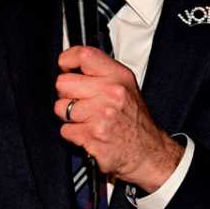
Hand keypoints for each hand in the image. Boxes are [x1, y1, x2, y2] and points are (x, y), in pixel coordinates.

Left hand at [54, 45, 182, 191]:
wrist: (148, 153)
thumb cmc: (135, 121)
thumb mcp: (126, 87)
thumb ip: (102, 73)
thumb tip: (73, 65)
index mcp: (118, 77)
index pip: (84, 55)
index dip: (67, 59)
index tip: (65, 67)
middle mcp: (111, 93)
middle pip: (63, 83)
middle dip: (66, 94)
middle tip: (80, 102)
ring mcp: (101, 115)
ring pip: (60, 108)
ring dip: (70, 117)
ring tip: (87, 120)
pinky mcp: (92, 136)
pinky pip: (65, 130)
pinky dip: (74, 134)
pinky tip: (89, 134)